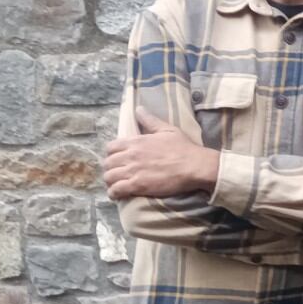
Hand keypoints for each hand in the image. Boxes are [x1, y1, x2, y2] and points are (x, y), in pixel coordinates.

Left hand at [104, 108, 219, 200]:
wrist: (194, 166)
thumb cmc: (183, 148)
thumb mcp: (167, 129)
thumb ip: (150, 120)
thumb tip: (138, 109)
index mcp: (136, 141)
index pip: (111, 147)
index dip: (112, 153)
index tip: (118, 158)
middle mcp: (130, 155)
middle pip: (107, 163)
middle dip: (111, 168)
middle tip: (118, 173)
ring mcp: (133, 171)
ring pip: (109, 177)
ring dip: (111, 181)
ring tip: (117, 184)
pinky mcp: (137, 185)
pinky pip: (116, 190)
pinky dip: (113, 193)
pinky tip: (117, 194)